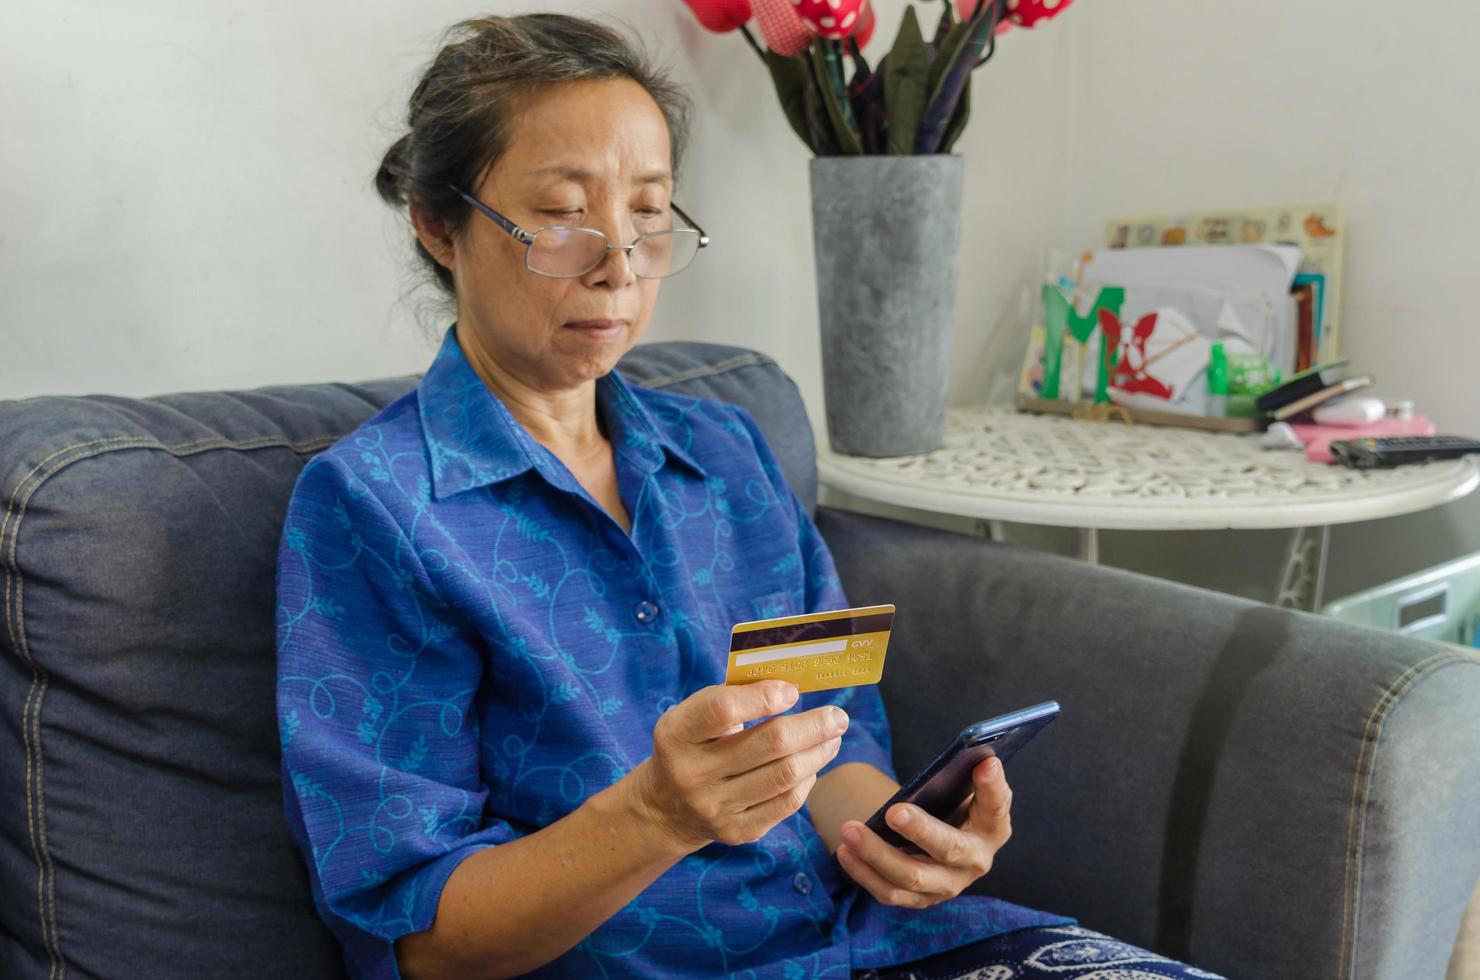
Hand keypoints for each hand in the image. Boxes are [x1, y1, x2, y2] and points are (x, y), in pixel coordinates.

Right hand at [630, 681, 849, 851]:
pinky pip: (787, 804)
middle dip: (814, 726)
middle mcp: (692, 773)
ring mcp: (714, 807)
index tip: (793, 691)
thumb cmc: (693, 745)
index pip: (723, 709)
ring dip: (819, 752)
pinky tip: (813, 766)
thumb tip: (792, 685)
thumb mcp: (694, 715)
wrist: (667, 807)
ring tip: (833, 738)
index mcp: (677, 734)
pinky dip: (807, 780)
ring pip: (786, 775)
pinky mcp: (736, 831)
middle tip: (837, 716)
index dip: (764, 697)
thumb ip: (734, 697)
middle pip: (770, 744)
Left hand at [834, 756, 1011, 908]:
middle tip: (893, 811)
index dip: (992, 787)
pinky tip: (844, 852)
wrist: (941, 838)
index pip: (996, 807)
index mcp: (992, 828)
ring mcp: (947, 885)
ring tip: (850, 830)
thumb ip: (970, 775)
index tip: (985, 764)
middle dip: (921, 830)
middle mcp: (975, 862)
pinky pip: (890, 892)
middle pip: (949, 849)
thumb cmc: (953, 805)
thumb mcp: (964, 789)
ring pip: (912, 876)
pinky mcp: (920, 899)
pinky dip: (864, 873)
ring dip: (878, 853)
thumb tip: (978, 756)